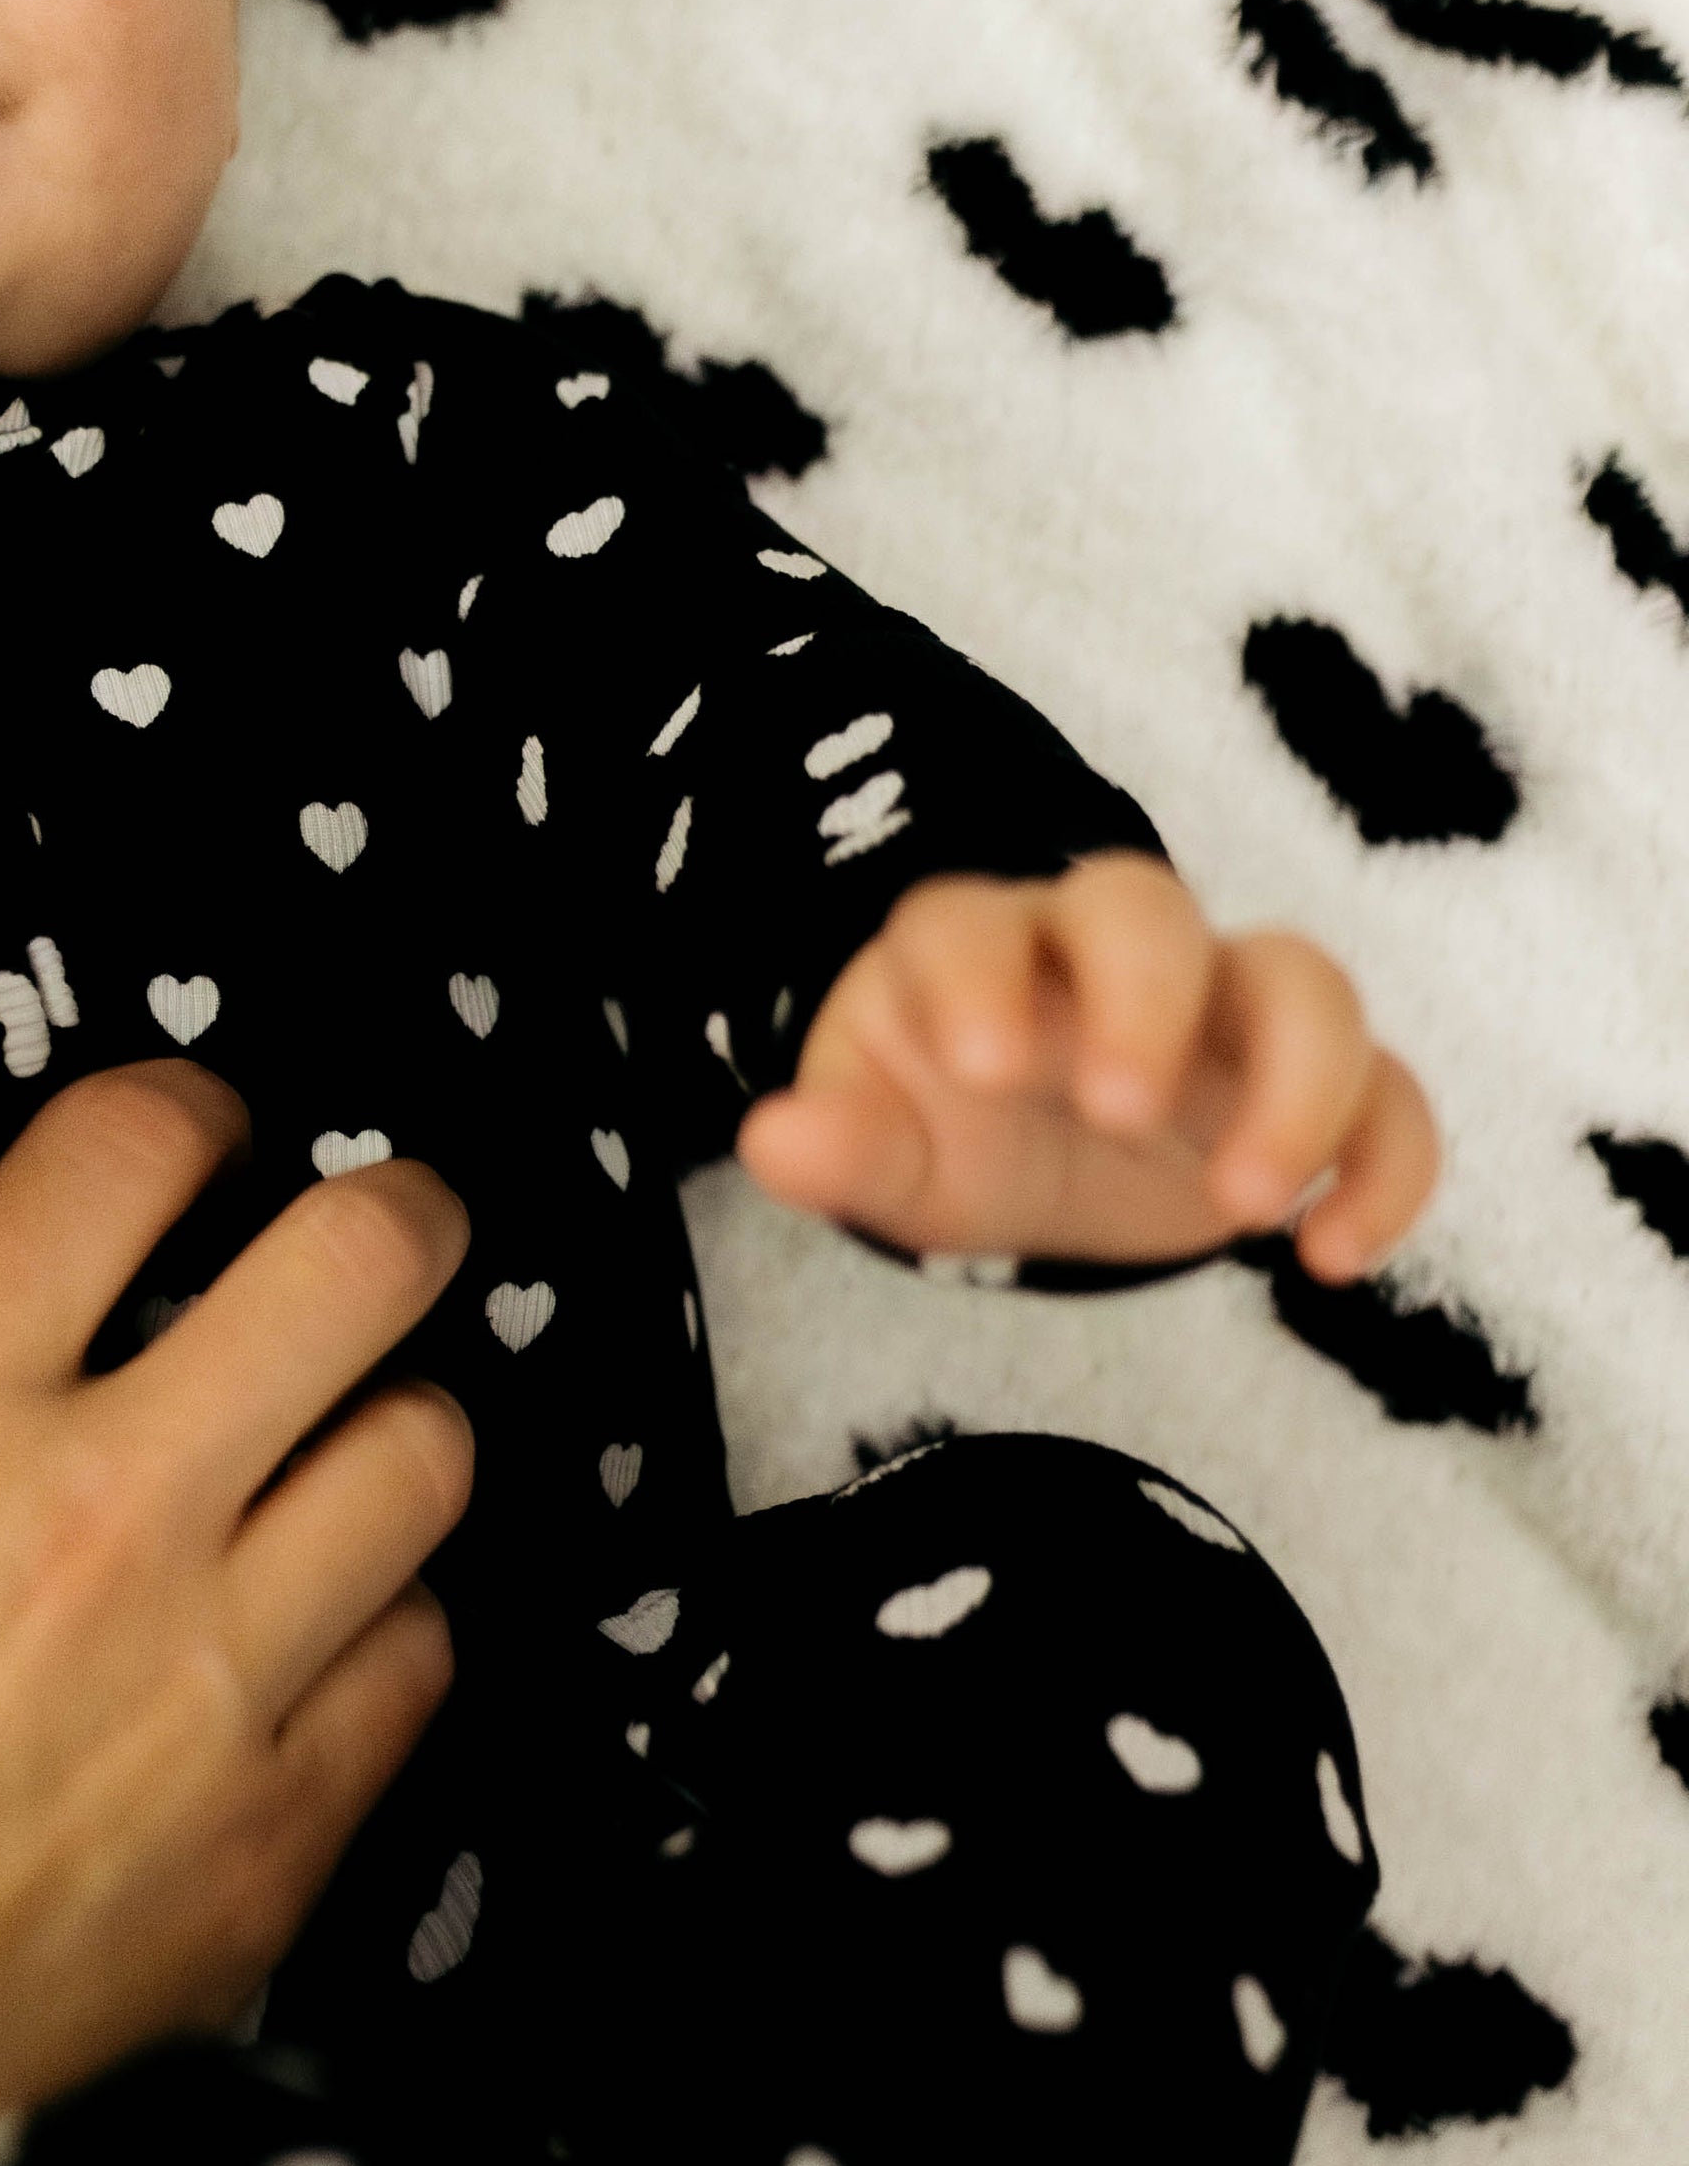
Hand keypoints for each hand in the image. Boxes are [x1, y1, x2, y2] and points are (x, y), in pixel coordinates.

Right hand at [0, 1061, 473, 2165]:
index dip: (181, 1108)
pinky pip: (421, 1664)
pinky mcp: (276, 1844)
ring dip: (385, 1430)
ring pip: (433, 1455)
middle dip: (375, 1218)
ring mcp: (214, 1685)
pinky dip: (384, 1632)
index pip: (135, 1147)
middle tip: (349, 1238)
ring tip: (328, 1455)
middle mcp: (98, 1522)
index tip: (184, 1132)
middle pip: (370, 1258)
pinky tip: (306, 1647)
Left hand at [737, 853, 1440, 1278]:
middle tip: (1120, 1117)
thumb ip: (841, 1146)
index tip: (982, 1070)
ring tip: (1245, 1209)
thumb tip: (772, 1143)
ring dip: (1297, 1083)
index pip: (973, 920)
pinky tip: (1334, 1260)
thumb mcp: (888, 1151)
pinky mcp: (1311, 1078)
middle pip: (1149, 905)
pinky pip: (1391, 1090)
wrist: (1031, 1150)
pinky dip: (1389, 1164)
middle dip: (1146, 999)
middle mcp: (1112, 952)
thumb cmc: (947, 1125)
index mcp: (981, 949)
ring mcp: (1228, 1005)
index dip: (980, 975)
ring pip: (1302, 980)